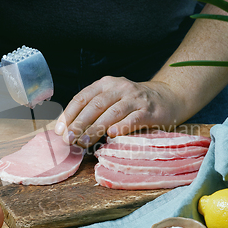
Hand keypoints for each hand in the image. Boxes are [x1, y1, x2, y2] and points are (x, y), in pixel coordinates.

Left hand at [54, 76, 184, 147]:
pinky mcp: (149, 110)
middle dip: (79, 123)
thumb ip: (94, 110)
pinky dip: (122, 126)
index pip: (82, 98)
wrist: (168, 97)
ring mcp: (134, 98)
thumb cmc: (133, 103)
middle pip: (94, 105)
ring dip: (95, 128)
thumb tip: (69, 131)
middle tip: (68, 139)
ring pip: (111, 113)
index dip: (69, 114)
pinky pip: (133, 118)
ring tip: (83, 142)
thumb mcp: (112, 99)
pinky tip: (112, 135)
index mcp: (105, 84)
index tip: (59, 131)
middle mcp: (118, 88)